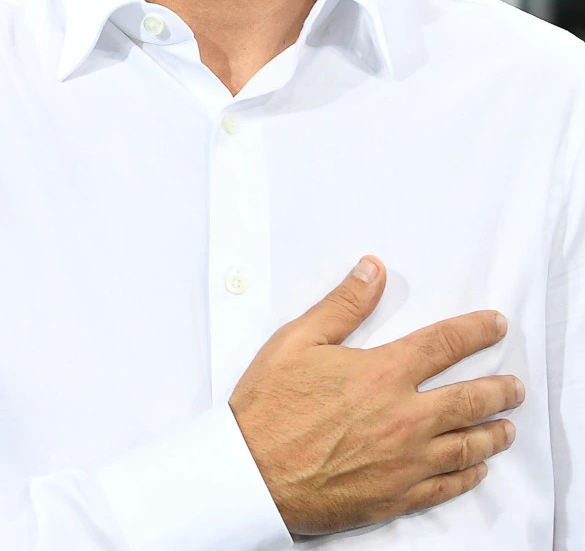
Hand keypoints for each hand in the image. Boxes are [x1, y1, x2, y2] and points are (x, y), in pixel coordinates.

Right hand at [228, 256, 523, 535]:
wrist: (250, 475)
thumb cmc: (269, 407)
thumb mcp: (298, 340)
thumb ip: (342, 304)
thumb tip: (372, 269)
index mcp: (381, 374)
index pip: (444, 345)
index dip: (476, 332)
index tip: (495, 325)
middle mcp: (403, 418)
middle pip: (469, 398)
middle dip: (499, 388)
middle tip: (515, 385)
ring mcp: (404, 462)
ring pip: (466, 444)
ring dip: (493, 432)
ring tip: (507, 425)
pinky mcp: (396, 496)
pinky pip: (446, 486)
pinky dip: (468, 475)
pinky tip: (476, 468)